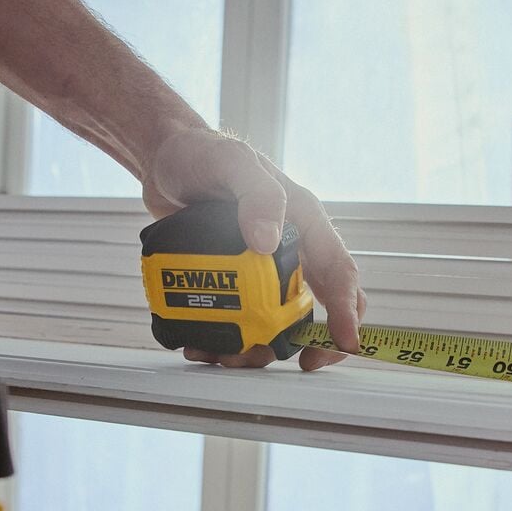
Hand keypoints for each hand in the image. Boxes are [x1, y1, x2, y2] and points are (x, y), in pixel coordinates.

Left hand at [142, 126, 365, 370]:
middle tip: (273, 358)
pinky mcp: (230, 280)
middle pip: (312, 309)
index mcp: (304, 222)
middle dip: (298, 342)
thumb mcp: (232, 163)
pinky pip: (237, 320)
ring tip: (225, 355)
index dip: (348, 311)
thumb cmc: (203, 153)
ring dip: (254, 347)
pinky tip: (202, 344)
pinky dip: (224, 339)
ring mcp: (260, 268)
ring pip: (273, 323)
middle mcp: (289, 249)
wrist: (163, 161)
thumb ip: (257, 195)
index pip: (340, 273)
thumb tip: (268, 241)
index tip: (344, 342)